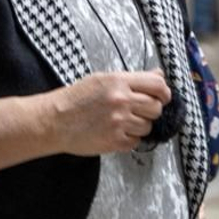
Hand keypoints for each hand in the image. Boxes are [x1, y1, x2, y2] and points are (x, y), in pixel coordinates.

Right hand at [48, 71, 171, 156]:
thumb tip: (158, 76)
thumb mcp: (102, 79)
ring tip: (122, 122)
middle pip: (156, 108)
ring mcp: (119, 122)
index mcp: (118, 82)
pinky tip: (116, 132)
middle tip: (138, 111)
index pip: (157, 85)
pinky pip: (136, 142)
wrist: (54, 120)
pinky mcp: (115, 141)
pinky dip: (130, 139)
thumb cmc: (75, 99)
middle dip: (151, 110)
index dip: (164, 92)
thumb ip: (132, 79)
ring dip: (139, 126)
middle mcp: (121, 101)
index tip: (162, 97)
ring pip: (148, 126)